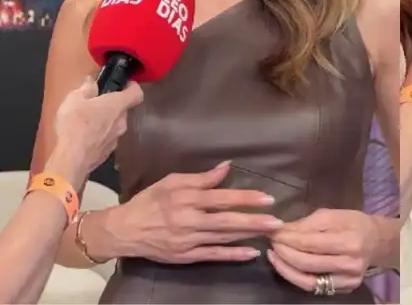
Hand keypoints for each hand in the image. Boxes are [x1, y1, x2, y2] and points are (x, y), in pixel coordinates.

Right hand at [48, 78, 143, 183]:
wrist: (73, 158)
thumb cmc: (76, 124)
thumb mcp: (74, 100)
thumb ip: (86, 89)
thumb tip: (91, 82)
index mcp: (117, 105)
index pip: (137, 93)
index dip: (132, 87)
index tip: (123, 85)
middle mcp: (122, 121)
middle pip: (122, 110)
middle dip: (111, 106)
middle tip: (94, 104)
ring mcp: (116, 138)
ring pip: (114, 125)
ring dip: (105, 122)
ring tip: (86, 122)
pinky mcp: (108, 152)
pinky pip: (107, 139)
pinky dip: (99, 136)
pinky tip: (84, 138)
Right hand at [108, 161, 282, 262]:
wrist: (123, 231)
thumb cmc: (149, 201)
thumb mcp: (171, 182)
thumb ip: (201, 178)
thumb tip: (227, 167)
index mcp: (186, 198)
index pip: (221, 198)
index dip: (245, 198)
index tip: (267, 199)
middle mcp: (188, 219)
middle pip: (226, 220)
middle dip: (254, 220)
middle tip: (277, 221)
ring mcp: (187, 240)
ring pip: (223, 237)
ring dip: (248, 235)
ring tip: (270, 232)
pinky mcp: (185, 256)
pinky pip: (213, 255)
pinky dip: (233, 255)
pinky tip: (250, 253)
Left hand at [268, 209, 377, 294]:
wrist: (377, 242)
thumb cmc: (354, 223)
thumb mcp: (333, 215)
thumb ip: (307, 224)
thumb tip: (282, 230)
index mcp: (349, 240)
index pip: (309, 243)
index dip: (287, 238)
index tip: (273, 232)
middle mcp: (349, 263)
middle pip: (306, 263)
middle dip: (283, 253)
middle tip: (272, 243)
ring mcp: (347, 280)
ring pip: (308, 281)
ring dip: (286, 269)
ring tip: (274, 256)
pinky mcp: (345, 290)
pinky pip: (315, 288)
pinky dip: (297, 278)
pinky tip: (288, 267)